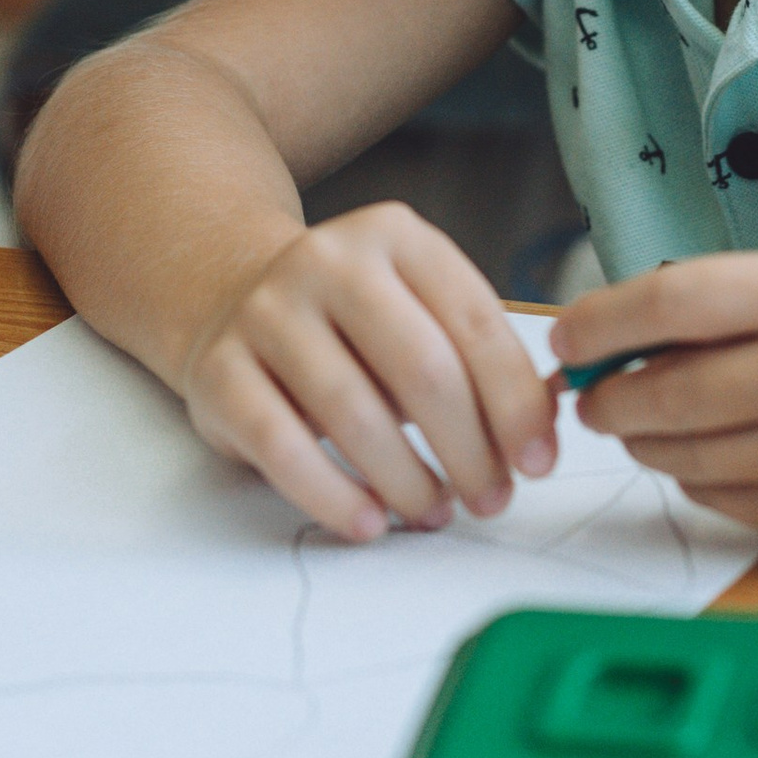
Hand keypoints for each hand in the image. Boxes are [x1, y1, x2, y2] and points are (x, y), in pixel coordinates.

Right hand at [182, 201, 556, 542]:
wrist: (229, 295)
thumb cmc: (351, 323)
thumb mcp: (418, 311)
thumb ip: (475, 359)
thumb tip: (537, 434)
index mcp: (396, 236)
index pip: (475, 321)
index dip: (516, 400)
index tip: (539, 461)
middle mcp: (329, 260)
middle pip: (422, 368)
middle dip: (470, 449)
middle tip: (492, 500)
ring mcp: (267, 311)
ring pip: (354, 413)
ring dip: (408, 481)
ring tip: (435, 512)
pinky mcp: (219, 369)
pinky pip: (281, 447)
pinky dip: (332, 496)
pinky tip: (368, 522)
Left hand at [553, 251, 757, 555]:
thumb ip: (722, 308)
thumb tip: (601, 344)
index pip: (667, 303)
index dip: (598, 323)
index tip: (565, 338)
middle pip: (658, 392)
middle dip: (608, 397)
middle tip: (595, 394)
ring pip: (679, 456)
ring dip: (649, 441)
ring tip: (656, 419)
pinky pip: (719, 501)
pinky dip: (701, 477)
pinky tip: (725, 452)